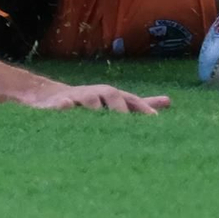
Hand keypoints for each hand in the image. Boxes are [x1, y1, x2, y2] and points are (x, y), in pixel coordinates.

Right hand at [28, 83, 170, 113]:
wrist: (49, 97)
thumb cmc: (90, 102)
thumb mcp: (115, 101)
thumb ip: (139, 104)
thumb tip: (168, 101)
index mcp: (111, 95)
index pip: (131, 99)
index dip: (143, 108)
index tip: (155, 121)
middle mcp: (97, 93)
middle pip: (111, 94)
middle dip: (119, 108)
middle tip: (127, 123)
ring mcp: (77, 97)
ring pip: (88, 98)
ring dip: (94, 105)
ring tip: (99, 114)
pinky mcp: (57, 105)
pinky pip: (61, 105)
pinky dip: (63, 106)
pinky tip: (65, 108)